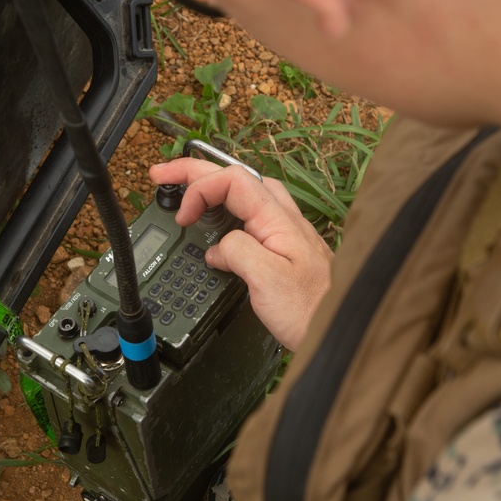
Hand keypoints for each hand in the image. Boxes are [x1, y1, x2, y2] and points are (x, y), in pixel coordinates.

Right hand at [149, 158, 332, 349]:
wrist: (339, 329)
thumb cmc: (312, 309)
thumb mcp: (268, 279)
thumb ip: (238, 251)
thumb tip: (217, 249)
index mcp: (276, 219)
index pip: (232, 180)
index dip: (199, 190)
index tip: (183, 217)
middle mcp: (282, 218)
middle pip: (234, 177)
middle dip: (195, 171)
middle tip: (162, 173)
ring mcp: (284, 232)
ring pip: (244, 192)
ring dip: (211, 186)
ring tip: (185, 188)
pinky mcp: (284, 249)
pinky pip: (250, 216)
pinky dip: (225, 210)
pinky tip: (217, 227)